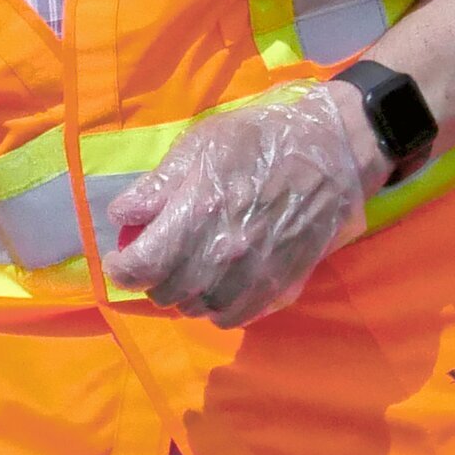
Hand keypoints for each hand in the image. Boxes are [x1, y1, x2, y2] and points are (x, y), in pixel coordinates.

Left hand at [103, 82, 376, 327]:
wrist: (336, 149)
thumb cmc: (262, 139)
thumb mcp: (201, 144)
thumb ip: (159, 185)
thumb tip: (121, 216)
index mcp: (200, 213)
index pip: (142, 266)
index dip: (121, 269)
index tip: (119, 259)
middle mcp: (226, 252)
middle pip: (167, 292)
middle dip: (151, 280)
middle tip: (153, 261)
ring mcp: (257, 273)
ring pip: (200, 309)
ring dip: (184, 296)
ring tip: (184, 274)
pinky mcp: (284, 284)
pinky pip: (237, 316)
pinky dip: (218, 309)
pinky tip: (216, 288)